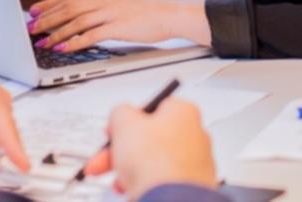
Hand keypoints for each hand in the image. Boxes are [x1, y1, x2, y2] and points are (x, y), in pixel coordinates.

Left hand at [27, 0, 208, 51]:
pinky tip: (64, 48)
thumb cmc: (146, 15)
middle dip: (46, 21)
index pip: (70, 1)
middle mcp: (103, 2)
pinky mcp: (118, 27)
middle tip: (30, 29)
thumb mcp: (120, 9)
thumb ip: (101, 14)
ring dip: (56, 33)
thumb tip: (83, 25)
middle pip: (68, 10)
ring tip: (42, 42)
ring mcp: (110, 13)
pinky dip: (75, 41)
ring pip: (76, 22)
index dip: (50, 9)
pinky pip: (91, 35)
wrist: (169, 15)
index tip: (35, 16)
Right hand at [83, 99, 216, 196]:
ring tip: (119, 182)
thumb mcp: (124, 123)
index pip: (151, 109)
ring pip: (155, 162)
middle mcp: (195, 135)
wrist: (170, 199)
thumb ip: (120, 113)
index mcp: (183, 112)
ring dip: (131, 170)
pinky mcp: (193, 186)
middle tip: (104, 161)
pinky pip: (164, 181)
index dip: (127, 121)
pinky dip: (147, 184)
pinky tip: (134, 190)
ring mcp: (197, 162)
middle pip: (150, 138)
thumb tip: (120, 115)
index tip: (113, 132)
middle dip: (122, 151)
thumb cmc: (155, 161)